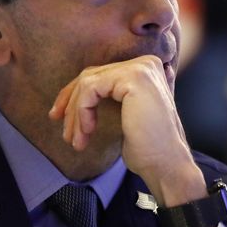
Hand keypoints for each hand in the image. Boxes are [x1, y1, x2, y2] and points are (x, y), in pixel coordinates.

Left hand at [48, 55, 205, 207]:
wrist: (166, 164)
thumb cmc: (147, 146)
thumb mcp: (125, 114)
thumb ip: (111, 95)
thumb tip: (75, 91)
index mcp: (146, 69)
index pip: (100, 74)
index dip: (75, 95)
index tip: (60, 117)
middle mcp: (146, 63)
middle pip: (92, 76)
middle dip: (70, 104)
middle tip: (65, 132)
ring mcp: (141, 68)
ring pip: (88, 82)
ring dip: (75, 114)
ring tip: (76, 140)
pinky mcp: (133, 78)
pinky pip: (91, 89)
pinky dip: (82, 112)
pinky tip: (87, 132)